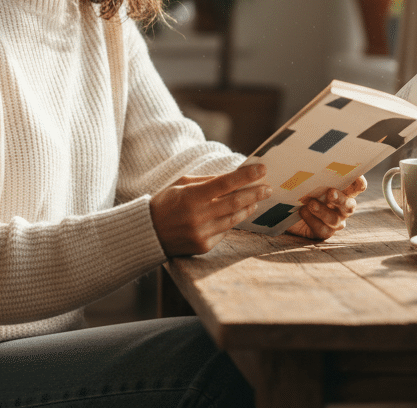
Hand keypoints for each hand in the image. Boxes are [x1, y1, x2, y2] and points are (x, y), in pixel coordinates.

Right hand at [150, 165, 270, 255]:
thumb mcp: (182, 184)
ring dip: (248, 207)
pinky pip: (225, 231)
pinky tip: (237, 213)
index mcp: (191, 196)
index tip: (262, 168)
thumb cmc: (166, 203)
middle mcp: (198, 216)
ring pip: (234, 218)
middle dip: (255, 193)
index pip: (225, 183)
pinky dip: (233, 221)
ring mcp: (202, 233)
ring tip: (256, 200)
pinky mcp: (204, 246)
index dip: (246, 176)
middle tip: (267, 187)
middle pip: (235, 202)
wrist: (148, 233)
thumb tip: (235, 177)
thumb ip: (208, 181)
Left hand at [285, 176, 366, 240]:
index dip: (358, 182)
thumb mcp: (306, 178)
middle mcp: (342, 207)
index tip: (354, 175)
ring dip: (323, 211)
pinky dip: (313, 221)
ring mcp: (335, 221)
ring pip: (336, 220)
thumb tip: (307, 153)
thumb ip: (313, 171)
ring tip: (310, 203)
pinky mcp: (324, 232)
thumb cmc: (300, 187)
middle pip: (350, 205)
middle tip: (330, 192)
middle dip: (341, 199)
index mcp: (343, 191)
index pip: (358, 187)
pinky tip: (303, 212)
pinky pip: (323, 230)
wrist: (284, 207)